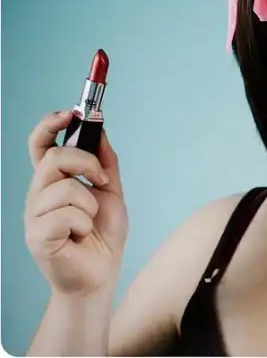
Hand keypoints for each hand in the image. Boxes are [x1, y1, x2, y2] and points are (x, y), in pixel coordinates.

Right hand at [24, 110, 128, 296]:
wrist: (102, 273)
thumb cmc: (103, 234)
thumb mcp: (111, 192)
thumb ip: (105, 162)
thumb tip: (100, 129)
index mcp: (54, 181)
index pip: (41, 145)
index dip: (49, 125)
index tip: (69, 113)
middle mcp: (38, 194)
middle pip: (53, 158)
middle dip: (85, 163)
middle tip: (100, 182)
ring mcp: (34, 216)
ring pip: (64, 188)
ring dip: (89, 204)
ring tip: (88, 223)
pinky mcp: (36, 237)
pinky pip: (65, 215)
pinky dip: (83, 224)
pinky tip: (80, 236)